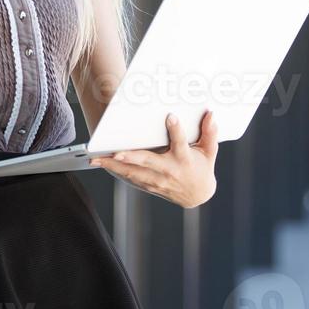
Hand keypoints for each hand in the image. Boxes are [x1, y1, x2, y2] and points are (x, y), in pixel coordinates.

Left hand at [90, 110, 218, 208]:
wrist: (197, 195)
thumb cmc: (202, 168)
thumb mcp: (209, 151)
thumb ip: (210, 133)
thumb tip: (211, 114)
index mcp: (184, 159)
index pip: (181, 143)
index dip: (176, 130)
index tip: (170, 118)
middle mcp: (169, 171)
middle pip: (148, 162)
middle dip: (131, 157)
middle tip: (115, 152)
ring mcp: (157, 180)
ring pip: (133, 173)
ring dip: (114, 166)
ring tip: (97, 159)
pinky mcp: (149, 185)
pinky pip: (130, 178)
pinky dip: (116, 172)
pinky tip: (102, 165)